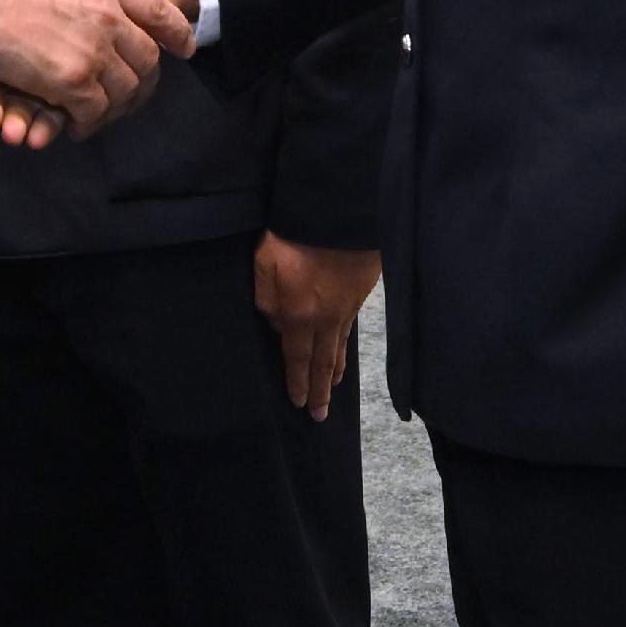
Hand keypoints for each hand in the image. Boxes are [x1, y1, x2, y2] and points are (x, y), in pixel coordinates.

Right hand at [0, 0, 191, 147]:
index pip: (155, 8)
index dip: (173, 30)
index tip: (186, 46)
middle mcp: (108, 14)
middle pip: (146, 57)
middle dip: (143, 82)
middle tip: (133, 95)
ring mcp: (94, 48)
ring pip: (125, 89)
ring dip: (115, 108)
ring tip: (101, 115)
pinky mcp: (75, 79)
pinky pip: (95, 109)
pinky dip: (86, 121)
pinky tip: (75, 124)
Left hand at [252, 235, 379, 418]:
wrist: (339, 210)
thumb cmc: (294, 234)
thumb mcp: (264, 262)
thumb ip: (265, 297)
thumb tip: (273, 322)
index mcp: (299, 313)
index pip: (297, 357)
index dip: (298, 382)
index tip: (299, 403)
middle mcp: (325, 318)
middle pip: (323, 362)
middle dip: (320, 391)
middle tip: (319, 416)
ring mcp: (347, 307)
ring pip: (340, 347)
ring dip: (335, 373)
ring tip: (333, 390)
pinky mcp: (361, 293)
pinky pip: (350, 329)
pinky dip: (347, 348)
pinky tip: (344, 352)